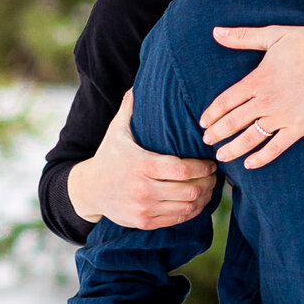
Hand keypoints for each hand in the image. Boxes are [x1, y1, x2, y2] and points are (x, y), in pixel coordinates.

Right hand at [67, 91, 217, 228]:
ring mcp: (144, 208)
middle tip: (215, 176)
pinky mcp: (144, 222)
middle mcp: (144, 189)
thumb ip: (130, 107)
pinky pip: (177, 219)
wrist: (88, 190)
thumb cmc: (109, 156)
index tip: (212, 163)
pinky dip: (191, 211)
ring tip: (209, 188)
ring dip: (203, 198)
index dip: (203, 168)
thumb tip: (139, 81)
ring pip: (187, 207)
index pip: (183, 170)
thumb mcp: (117, 130)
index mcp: (142, 165)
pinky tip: (196, 201)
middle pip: (190, 190)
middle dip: (208, 183)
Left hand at [199, 26, 303, 169]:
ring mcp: (282, 117)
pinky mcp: (299, 127)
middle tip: (207, 140)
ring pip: (250, 138)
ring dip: (233, 148)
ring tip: (222, 156)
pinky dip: (262, 158)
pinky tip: (250, 165)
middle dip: (217, 133)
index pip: (226, 101)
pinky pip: (276, 147)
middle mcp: (265, 102)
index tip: (203, 122)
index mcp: (256, 81)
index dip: (212, 113)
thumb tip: (216, 31)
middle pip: (233, 122)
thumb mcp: (272, 34)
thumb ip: (242, 37)